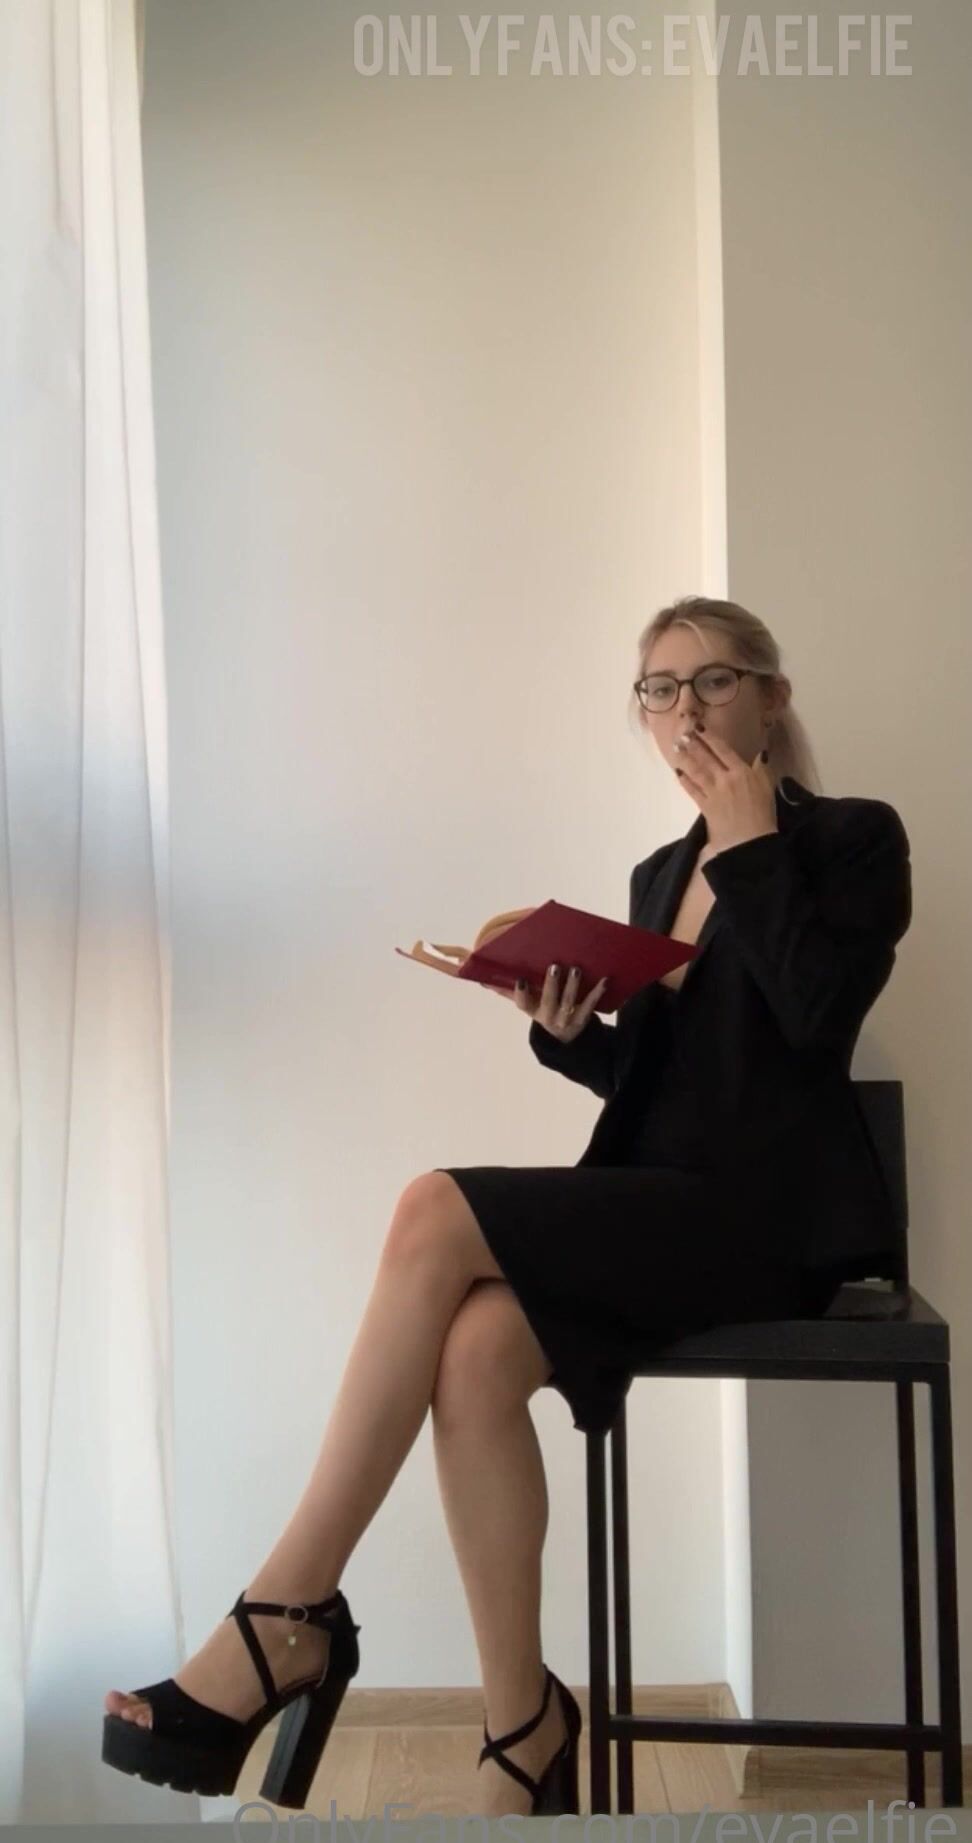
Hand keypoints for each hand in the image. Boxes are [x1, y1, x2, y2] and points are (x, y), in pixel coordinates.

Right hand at [486, 963, 608, 1041]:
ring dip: (572, 985)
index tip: (521, 979)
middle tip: (554, 966)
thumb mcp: (526, 1003)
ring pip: (569, 1002)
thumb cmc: (542, 1010)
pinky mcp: (581, 1019)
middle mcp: (547, 1016)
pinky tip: (604, 980)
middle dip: (551, 984)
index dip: (521, 992)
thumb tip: (481, 978)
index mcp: (531, 1010)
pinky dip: (597, 993)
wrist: (565, 1039)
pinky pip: (589, 1006)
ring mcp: (565, 1018)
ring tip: (576, 969)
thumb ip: (506, 990)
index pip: (523, 1003)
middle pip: (548, 1000)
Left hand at [673, 727, 778, 853]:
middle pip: (706, 758)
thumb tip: (761, 752)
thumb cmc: (764, 813)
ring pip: (696, 772)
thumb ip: (762, 767)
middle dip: (693, 745)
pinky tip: (678, 773)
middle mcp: (724, 779)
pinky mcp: (705, 807)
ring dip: (685, 759)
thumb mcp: (768, 786)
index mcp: (741, 772)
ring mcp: (713, 793)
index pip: (723, 750)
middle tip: (681, 733)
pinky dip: (684, 781)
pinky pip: (692, 791)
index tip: (699, 727)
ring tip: (676, 750)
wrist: (751, 840)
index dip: (710, 737)